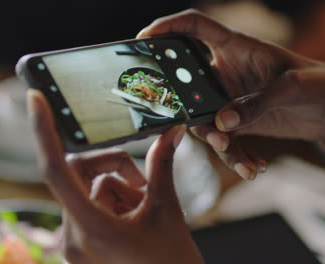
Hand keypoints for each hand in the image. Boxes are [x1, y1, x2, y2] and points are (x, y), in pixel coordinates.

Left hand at [27, 89, 202, 263]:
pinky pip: (87, 205)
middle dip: (111, 167)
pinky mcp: (78, 245)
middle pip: (79, 174)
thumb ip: (162, 166)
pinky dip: (110, 202)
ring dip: (116, 189)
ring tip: (143, 210)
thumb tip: (172, 131)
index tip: (35, 99)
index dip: (43, 131)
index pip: (55, 169)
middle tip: (142, 183)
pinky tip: (134, 218)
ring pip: (86, 189)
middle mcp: (72, 237)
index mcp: (90, 228)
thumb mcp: (168, 213)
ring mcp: (72, 243)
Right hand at [138, 9, 324, 179]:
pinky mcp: (235, 121)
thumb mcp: (292, 88)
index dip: (167, 27)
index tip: (143, 38)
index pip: (194, 27)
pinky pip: (223, 140)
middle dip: (184, 108)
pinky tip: (254, 166)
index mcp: (235, 47)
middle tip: (198, 126)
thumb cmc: (319, 84)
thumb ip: (256, 104)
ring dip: (218, 143)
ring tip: (241, 159)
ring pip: (202, 120)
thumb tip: (223, 123)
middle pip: (186, 84)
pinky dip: (235, 157)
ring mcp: (227, 98)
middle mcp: (224, 71)